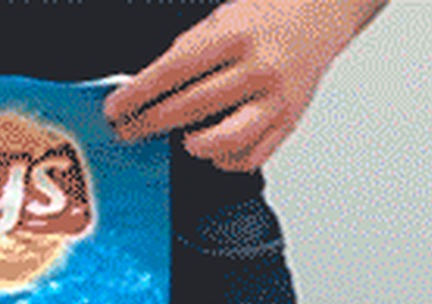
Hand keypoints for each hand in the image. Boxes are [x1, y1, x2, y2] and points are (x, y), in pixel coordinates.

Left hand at [104, 0, 372, 171]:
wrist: (318, 15)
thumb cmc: (262, 20)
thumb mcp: (218, 22)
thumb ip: (185, 56)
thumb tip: (141, 91)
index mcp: (233, 38)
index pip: (172, 72)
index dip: (137, 95)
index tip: (113, 109)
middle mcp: (256, 69)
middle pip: (189, 107)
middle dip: (148, 123)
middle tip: (127, 130)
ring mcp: (275, 100)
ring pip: (223, 140)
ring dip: (192, 144)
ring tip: (181, 139)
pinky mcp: (288, 122)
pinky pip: (249, 156)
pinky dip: (224, 158)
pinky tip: (213, 147)